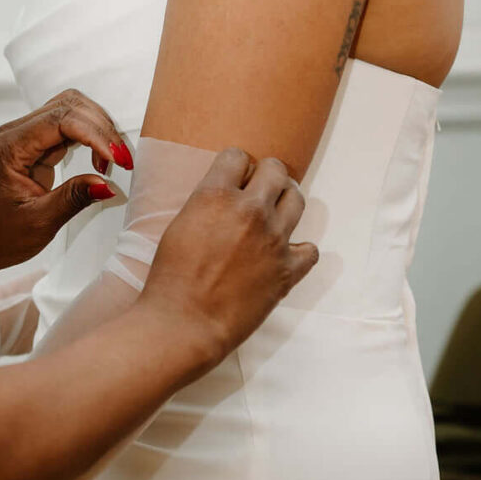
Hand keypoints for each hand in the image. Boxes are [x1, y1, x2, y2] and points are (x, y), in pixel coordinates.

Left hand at [0, 89, 132, 284]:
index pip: (60, 120)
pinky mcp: (37, 143)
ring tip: (110, 162)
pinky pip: (69, 125)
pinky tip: (100, 160)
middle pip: (69, 105)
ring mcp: (27, 135)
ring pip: (72, 109)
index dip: (94, 135)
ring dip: (98, 129)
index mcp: (11, 147)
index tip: (117, 160)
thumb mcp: (39, 222)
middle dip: (101, 128)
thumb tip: (107, 185)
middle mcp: (17, 132)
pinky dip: (91, 137)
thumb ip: (73, 199)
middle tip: (121, 161)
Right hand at [142, 150, 315, 369]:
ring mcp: (274, 239)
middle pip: (275, 170)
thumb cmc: (170, 279)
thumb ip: (206, 205)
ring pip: (297, 199)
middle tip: (260, 188)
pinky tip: (287, 254)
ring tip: (275, 213)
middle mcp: (250, 210)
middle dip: (267, 175)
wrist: (184, 323)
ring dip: (285, 202)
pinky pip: (310, 250)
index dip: (235, 165)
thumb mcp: (179, 226)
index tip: (235, 176)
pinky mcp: (287, 270)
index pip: (237, 156)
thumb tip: (223, 199)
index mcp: (216, 196)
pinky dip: (300, 250)